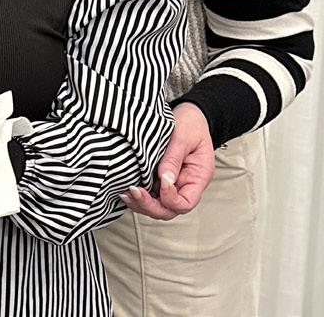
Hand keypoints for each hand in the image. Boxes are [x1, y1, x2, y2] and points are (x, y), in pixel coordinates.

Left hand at [121, 101, 214, 219]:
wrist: (190, 114)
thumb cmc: (191, 124)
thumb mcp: (183, 137)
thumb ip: (173, 159)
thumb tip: (164, 179)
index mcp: (198, 177)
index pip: (185, 203)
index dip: (171, 199)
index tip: (161, 182)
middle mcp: (184, 184)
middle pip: (169, 209)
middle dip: (151, 206)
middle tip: (134, 192)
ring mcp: (171, 183)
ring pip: (157, 205)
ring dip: (141, 203)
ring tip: (126, 192)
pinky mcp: (159, 178)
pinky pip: (150, 194)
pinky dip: (138, 196)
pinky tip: (126, 189)